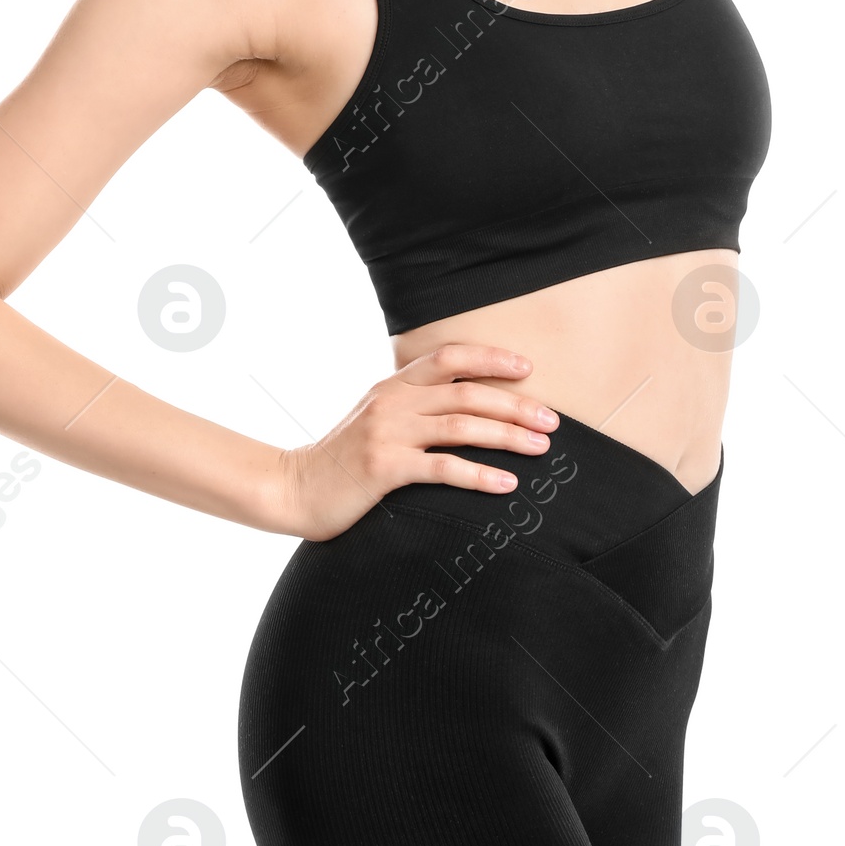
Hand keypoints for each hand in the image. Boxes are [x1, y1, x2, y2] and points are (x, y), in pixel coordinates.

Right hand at [274, 343, 559, 541]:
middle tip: (552, 420)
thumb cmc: (341, 459)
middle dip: (515, 404)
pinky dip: (479, 473)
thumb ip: (409, 407)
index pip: (448, 357)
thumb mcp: (374, 419)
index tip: (526, 367)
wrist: (292, 488)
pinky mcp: (384, 468)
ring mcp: (388, 434)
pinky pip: (442, 468)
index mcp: (392, 386)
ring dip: (507, 436)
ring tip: (541, 448)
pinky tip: (506, 482)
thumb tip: (462, 407)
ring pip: (461, 426)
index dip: (490, 358)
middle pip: (466, 393)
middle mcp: (392, 402)